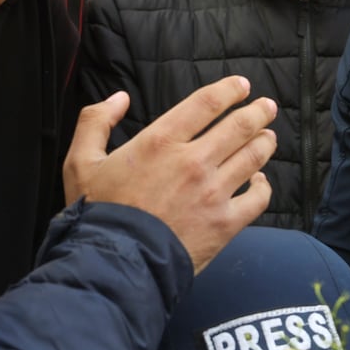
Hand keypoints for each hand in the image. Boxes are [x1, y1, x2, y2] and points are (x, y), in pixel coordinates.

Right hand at [64, 77, 276, 271]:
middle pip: (239, 126)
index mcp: (161, 141)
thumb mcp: (80, 161)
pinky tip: (259, 181)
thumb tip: (119, 98)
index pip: (206, 104)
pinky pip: (258, 199)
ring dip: (265, 142)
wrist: (116, 263)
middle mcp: (193, 161)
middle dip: (258, 112)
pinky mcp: (225, 223)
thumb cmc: (98, 213)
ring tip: (269, 137)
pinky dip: (263, 186)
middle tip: (267, 107)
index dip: (229, 91)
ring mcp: (213, 192)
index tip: (242, 86)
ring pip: (253, 157)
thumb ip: (96, 122)